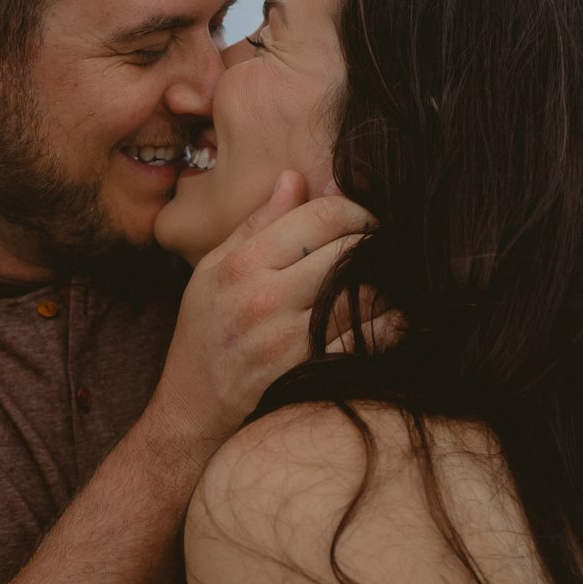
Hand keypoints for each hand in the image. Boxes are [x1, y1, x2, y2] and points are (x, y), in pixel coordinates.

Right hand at [145, 171, 374, 469]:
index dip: (356, 210)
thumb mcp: (215, 267)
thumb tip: (294, 179)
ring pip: (362, 293)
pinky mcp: (306, 369)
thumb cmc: (203, 330)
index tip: (365, 218)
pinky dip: (387, 324)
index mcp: (243, 263)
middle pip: (348, 250)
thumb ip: (257, 223)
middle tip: (383, 246)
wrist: (192, 404)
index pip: (321, 217)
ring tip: (388, 278)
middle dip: (375, 243)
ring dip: (384, 282)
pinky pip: (363, 338)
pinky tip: (390, 316)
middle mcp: (265, 297)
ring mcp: (287, 337)